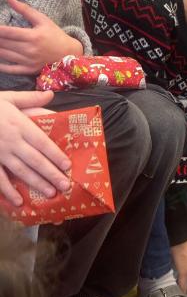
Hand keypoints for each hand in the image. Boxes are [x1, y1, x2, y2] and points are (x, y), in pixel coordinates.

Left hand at [0, 0, 82, 73]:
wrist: (69, 53)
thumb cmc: (55, 35)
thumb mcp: (43, 20)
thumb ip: (25, 9)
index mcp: (32, 36)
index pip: (7, 32)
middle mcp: (29, 50)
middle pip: (3, 43)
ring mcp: (29, 61)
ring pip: (5, 55)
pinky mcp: (30, 70)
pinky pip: (12, 70)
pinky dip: (2, 67)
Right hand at [0, 91, 70, 205]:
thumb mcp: (8, 98)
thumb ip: (30, 98)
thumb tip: (50, 94)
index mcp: (19, 124)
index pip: (42, 142)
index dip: (55, 154)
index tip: (68, 165)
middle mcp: (12, 141)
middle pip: (35, 160)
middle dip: (51, 173)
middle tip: (66, 185)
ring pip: (21, 171)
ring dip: (36, 183)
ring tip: (51, 193)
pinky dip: (8, 191)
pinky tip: (18, 202)